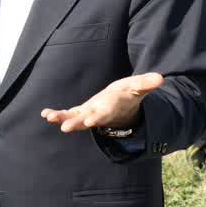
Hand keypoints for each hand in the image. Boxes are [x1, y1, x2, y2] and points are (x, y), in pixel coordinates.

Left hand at [41, 72, 164, 132]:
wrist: (124, 107)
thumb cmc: (130, 95)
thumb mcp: (139, 87)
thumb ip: (146, 83)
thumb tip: (160, 78)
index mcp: (112, 108)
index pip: (105, 114)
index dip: (97, 117)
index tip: (88, 122)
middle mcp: (99, 114)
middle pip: (86, 120)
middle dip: (76, 123)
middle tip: (65, 128)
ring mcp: (89, 114)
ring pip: (74, 119)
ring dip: (62, 119)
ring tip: (49, 117)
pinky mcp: (81, 112)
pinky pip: (68, 114)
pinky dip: (58, 114)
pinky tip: (45, 114)